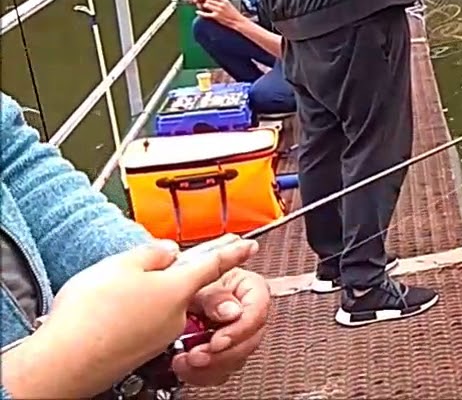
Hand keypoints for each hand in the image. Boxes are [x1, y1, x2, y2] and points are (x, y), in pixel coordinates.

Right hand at [30, 237, 257, 398]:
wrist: (64, 362)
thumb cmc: (90, 316)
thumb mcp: (120, 265)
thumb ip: (151, 254)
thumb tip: (169, 253)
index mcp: (178, 288)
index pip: (214, 264)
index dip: (232, 252)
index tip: (249, 246)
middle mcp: (177, 315)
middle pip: (183, 284)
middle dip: (169, 273)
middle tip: (147, 267)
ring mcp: (161, 336)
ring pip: (162, 303)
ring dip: (145, 294)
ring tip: (111, 293)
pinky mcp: (143, 350)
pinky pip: (145, 322)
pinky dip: (132, 313)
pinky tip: (110, 312)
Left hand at [174, 268, 269, 385]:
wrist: (160, 299)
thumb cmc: (178, 283)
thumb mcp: (194, 285)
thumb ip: (215, 296)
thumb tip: (233, 312)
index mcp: (246, 287)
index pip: (258, 309)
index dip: (240, 329)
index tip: (218, 342)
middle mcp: (244, 311)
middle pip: (250, 339)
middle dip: (223, 354)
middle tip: (198, 356)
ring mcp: (234, 334)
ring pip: (237, 358)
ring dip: (210, 366)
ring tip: (185, 361)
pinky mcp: (222, 351)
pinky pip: (221, 370)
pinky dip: (202, 373)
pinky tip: (184, 366)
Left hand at [197, 0, 246, 29]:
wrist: (237, 21)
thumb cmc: (233, 13)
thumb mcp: (228, 4)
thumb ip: (221, 0)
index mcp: (224, 0)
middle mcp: (221, 4)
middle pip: (208, 0)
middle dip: (205, 2)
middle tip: (203, 4)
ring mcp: (218, 10)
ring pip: (206, 5)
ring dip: (204, 7)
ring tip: (204, 8)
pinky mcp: (216, 17)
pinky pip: (205, 14)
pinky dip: (200, 13)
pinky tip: (198, 12)